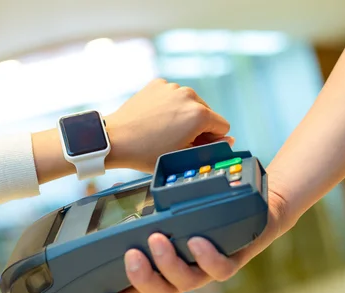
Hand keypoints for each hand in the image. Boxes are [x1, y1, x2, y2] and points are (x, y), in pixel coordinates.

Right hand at [98, 186, 293, 292]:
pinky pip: (220, 269)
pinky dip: (206, 257)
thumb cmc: (212, 212)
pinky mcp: (235, 260)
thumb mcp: (177, 212)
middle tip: (132, 255)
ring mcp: (210, 269)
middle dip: (144, 278)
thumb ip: (154, 216)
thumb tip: (120, 203)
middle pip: (164, 292)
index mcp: (171, 266)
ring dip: (169, 264)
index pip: (143, 287)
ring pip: (188, 282)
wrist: (256, 205)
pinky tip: (195, 242)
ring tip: (157, 240)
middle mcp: (189, 273)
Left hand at [105, 78, 232, 172]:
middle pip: (207, 113)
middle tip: (177, 141)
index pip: (223, 126)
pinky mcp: (158, 84)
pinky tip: (156, 118)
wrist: (116, 139)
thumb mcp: (183, 156)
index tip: (195, 146)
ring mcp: (172, 87)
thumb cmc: (147, 152)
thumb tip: (228, 140)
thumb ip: (211, 148)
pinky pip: (173, 96)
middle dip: (198, 127)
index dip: (212, 140)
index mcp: (199, 113)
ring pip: (190, 104)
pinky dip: (169, 106)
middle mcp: (189, 95)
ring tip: (164, 130)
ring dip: (183, 116)